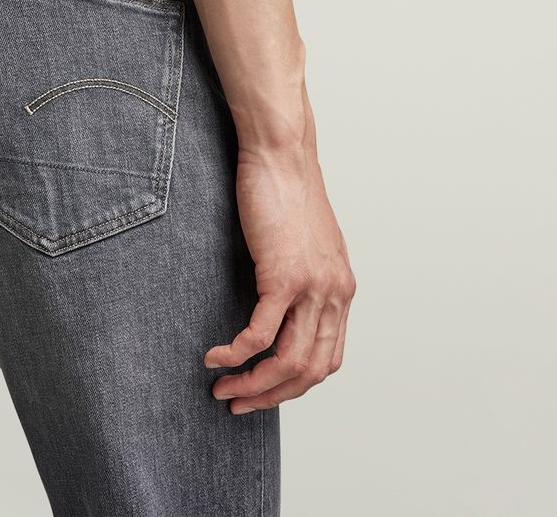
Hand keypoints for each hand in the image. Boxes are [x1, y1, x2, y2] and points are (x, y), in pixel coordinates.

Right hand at [205, 146, 354, 414]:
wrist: (282, 154)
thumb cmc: (284, 193)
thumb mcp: (304, 245)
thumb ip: (302, 280)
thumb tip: (279, 309)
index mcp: (341, 291)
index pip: (328, 359)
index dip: (294, 385)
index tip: (263, 390)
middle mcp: (334, 294)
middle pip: (311, 370)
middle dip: (272, 396)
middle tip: (237, 402)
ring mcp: (312, 288)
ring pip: (288, 361)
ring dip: (253, 384)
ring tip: (222, 387)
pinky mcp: (284, 276)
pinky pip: (260, 334)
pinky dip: (237, 354)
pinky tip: (215, 357)